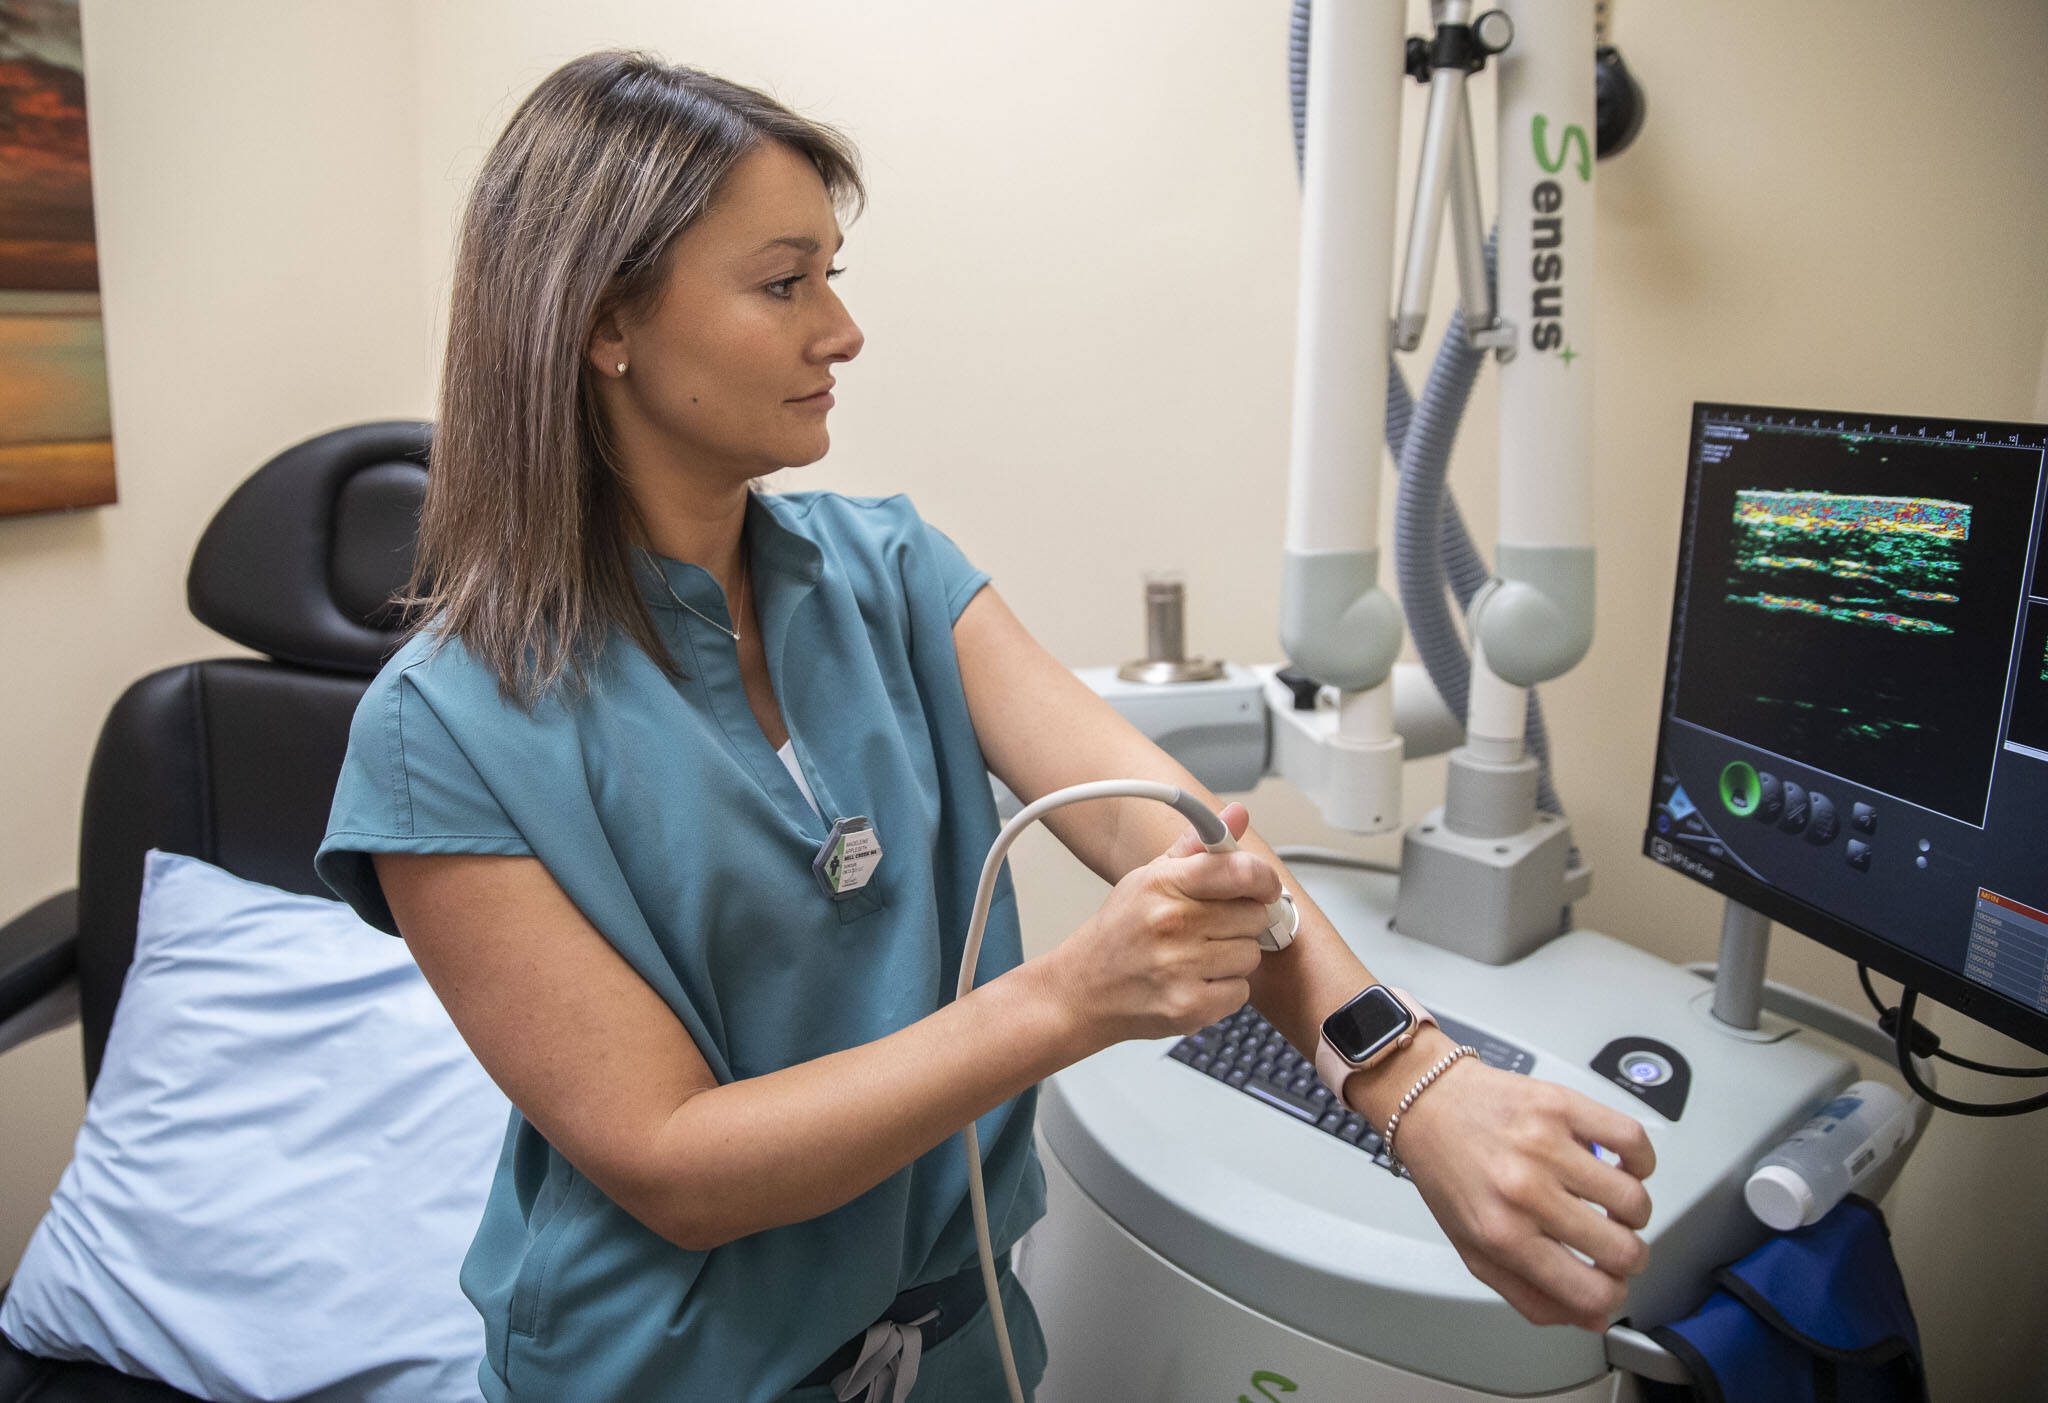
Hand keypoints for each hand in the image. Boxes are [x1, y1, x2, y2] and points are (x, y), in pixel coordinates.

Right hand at [1039, 802, 1279, 1049]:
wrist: (1083, 990)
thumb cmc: (1119, 932)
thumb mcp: (1148, 878)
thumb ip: (1197, 847)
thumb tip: (1237, 815)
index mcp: (1163, 884)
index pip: (1239, 871)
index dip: (1263, 879)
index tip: (1263, 888)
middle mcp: (1171, 923)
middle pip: (1253, 917)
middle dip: (1240, 923)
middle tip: (1211, 928)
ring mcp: (1180, 967)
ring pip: (1250, 956)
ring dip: (1232, 959)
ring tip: (1198, 957)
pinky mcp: (1188, 1007)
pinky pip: (1241, 992)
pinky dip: (1225, 991)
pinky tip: (1196, 982)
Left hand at [1390, 1051, 1655, 1331]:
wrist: (1427, 1104)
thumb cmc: (1448, 1172)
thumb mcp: (1473, 1249)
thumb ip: (1531, 1295)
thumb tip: (1591, 1317)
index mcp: (1503, 1235)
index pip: (1591, 1292)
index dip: (1612, 1297)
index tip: (1609, 1284)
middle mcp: (1525, 1191)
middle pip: (1623, 1251)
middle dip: (1629, 1258)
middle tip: (1614, 1243)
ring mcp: (1545, 1145)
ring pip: (1634, 1199)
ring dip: (1633, 1211)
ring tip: (1611, 1203)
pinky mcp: (1561, 1105)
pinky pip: (1632, 1139)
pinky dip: (1640, 1159)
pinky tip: (1619, 1165)